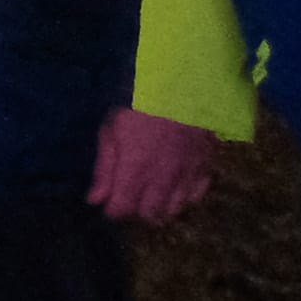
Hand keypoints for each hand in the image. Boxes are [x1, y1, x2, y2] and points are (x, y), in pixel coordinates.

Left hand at [89, 106, 226, 224]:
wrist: (182, 86)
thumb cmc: (137, 104)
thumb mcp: (111, 130)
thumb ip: (104, 168)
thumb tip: (95, 200)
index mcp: (135, 169)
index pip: (121, 208)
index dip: (113, 209)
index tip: (110, 201)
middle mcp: (162, 179)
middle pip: (148, 214)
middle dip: (135, 209)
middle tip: (130, 194)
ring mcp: (187, 175)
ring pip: (173, 209)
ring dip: (159, 206)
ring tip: (151, 192)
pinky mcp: (206, 167)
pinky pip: (196, 196)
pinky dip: (184, 197)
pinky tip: (175, 186)